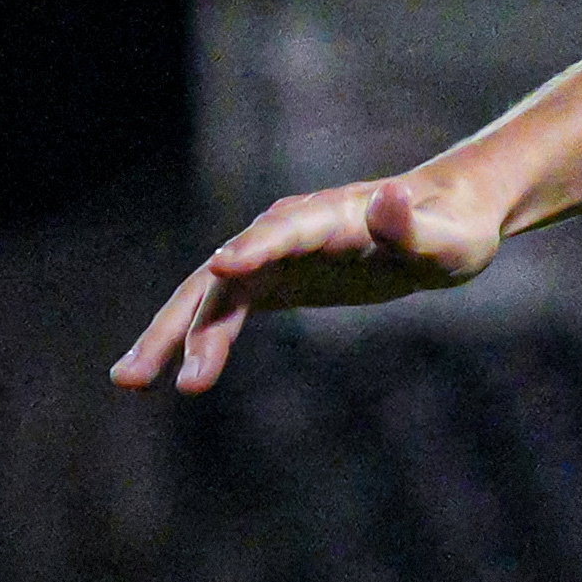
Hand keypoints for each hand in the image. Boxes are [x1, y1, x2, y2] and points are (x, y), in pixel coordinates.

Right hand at [113, 172, 507, 392]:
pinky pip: (226, 314)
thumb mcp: (445, 237)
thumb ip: (412, 225)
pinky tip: (180, 379)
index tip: (222, 272)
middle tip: (140, 371)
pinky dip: (200, 342)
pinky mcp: (274, 281)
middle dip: (179, 320)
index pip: (283, 232)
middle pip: (221, 274)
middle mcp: (286, 232)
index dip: (255, 250)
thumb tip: (390, 199)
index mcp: (327, 217)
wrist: (439, 222)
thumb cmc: (450, 229)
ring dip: (172, 338)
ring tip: (130, 382)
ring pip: (210, 299)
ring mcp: (273, 257)